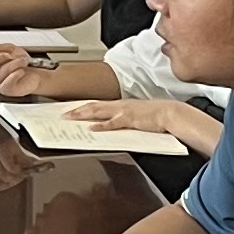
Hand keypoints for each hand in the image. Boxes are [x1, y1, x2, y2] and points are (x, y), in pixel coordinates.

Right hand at [0, 49, 59, 96]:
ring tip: (21, 61)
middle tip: (7, 54)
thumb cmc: (21, 63)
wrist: (34, 75)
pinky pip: (8, 81)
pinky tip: (21, 71)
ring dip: (14, 63)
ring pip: (0, 71)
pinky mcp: (5, 90)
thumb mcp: (11, 49)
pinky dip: (17, 73)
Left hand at [68, 98, 204, 139]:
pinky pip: (113, 123)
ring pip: (99, 112)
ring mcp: (124, 112)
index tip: (71, 110)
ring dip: (83, 114)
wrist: (170, 113)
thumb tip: (110, 126)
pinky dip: (101, 126)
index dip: (83, 107)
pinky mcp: (130, 119)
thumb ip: (122, 120)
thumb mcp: (135, 116)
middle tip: (63, 115)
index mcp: (120, 105)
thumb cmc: (155, 116)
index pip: (98, 105)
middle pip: (93, 106)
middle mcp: (120, 105)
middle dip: (77, 110)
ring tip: (71, 118)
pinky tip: (92, 128)